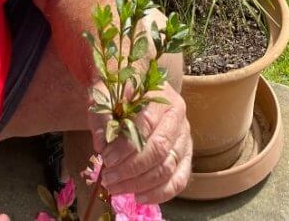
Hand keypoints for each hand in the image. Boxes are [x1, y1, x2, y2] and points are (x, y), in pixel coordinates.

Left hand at [90, 81, 191, 203]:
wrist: (136, 90)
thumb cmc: (119, 93)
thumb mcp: (105, 94)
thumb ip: (102, 116)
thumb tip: (102, 145)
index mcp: (160, 95)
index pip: (145, 124)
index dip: (125, 146)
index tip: (106, 159)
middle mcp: (177, 116)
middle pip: (159, 149)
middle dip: (131, 169)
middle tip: (108, 179)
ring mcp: (184, 137)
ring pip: (168, 167)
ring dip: (140, 184)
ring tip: (116, 188)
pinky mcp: (186, 156)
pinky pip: (179, 180)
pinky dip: (160, 193)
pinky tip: (139, 197)